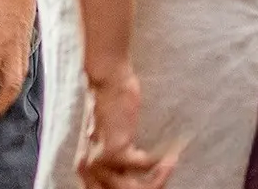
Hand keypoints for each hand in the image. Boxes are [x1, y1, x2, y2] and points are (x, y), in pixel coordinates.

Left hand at [78, 67, 178, 188]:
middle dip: (153, 186)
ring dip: (160, 177)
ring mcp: (99, 163)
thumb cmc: (112, 106)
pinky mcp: (114, 152)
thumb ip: (117, 166)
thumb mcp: (109, 143)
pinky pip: (148, 166)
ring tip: (171, 162)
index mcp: (84, 170)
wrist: (106, 79)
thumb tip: (138, 184)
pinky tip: (173, 148)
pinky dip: (164, 158)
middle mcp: (87, 170)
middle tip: (167, 170)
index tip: (156, 183)